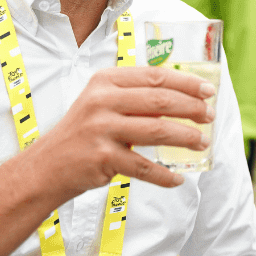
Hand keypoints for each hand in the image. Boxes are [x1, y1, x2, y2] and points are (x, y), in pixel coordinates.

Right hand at [26, 66, 215, 197]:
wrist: (46, 167)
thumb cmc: (84, 132)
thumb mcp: (103, 102)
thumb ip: (136, 95)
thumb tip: (184, 96)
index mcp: (106, 80)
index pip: (155, 76)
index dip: (187, 83)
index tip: (208, 91)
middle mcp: (102, 100)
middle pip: (160, 101)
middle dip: (191, 108)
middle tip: (209, 116)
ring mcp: (100, 129)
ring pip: (156, 131)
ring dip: (185, 138)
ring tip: (202, 143)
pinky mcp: (101, 158)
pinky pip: (142, 167)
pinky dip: (163, 175)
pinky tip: (178, 179)